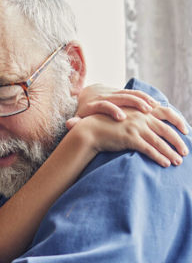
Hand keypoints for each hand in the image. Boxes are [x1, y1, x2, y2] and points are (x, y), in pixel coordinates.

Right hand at [72, 108, 188, 167]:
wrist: (91, 130)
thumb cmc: (107, 126)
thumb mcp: (125, 118)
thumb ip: (138, 120)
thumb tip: (150, 127)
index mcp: (141, 111)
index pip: (166, 112)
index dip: (178, 121)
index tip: (186, 130)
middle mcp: (140, 117)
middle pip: (166, 129)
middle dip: (177, 142)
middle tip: (184, 151)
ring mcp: (135, 127)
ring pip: (159, 141)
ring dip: (170, 152)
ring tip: (177, 161)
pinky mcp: (129, 138)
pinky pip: (148, 149)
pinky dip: (159, 157)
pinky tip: (165, 163)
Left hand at [77, 84, 159, 120]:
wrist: (85, 94)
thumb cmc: (82, 111)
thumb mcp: (77, 117)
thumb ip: (75, 122)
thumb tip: (69, 124)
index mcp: (93, 104)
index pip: (103, 105)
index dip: (112, 110)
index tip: (121, 117)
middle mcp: (104, 96)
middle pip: (120, 97)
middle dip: (133, 103)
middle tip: (145, 111)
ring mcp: (113, 92)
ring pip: (129, 93)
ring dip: (142, 99)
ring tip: (154, 107)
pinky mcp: (120, 91)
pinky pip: (134, 92)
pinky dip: (144, 97)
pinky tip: (156, 104)